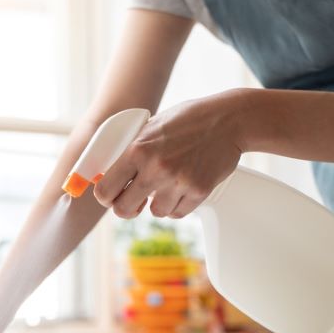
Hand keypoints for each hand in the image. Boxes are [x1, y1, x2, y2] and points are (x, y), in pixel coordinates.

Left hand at [93, 89, 247, 218]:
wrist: (228, 120)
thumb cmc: (188, 120)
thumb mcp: (151, 126)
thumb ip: (132, 149)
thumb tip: (108, 172)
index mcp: (137, 150)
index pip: (105, 189)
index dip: (106, 197)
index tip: (112, 196)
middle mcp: (155, 168)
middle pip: (123, 209)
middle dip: (128, 208)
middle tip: (136, 201)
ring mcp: (178, 182)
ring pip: (155, 213)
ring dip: (159, 204)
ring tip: (168, 185)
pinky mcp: (199, 191)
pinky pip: (178, 213)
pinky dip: (179, 205)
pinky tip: (183, 188)